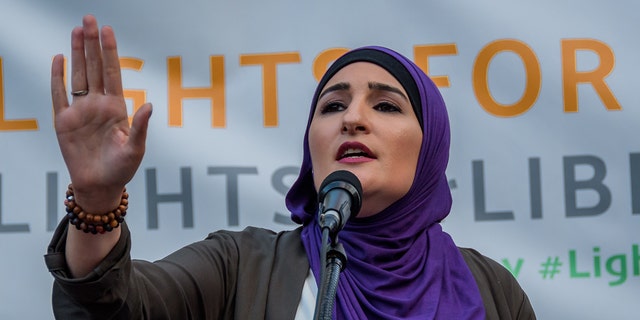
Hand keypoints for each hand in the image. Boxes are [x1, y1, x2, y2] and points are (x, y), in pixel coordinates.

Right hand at [51, 15, 151, 212]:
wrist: (100, 185)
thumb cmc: (122, 168)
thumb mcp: (136, 148)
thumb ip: (140, 127)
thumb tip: (150, 105)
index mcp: (117, 108)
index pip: (113, 73)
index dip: (110, 52)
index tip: (108, 30)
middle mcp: (98, 105)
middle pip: (94, 68)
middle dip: (92, 44)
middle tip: (89, 19)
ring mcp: (80, 111)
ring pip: (77, 75)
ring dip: (77, 53)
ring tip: (76, 31)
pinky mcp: (63, 122)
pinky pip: (58, 95)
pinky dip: (57, 77)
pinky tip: (59, 59)